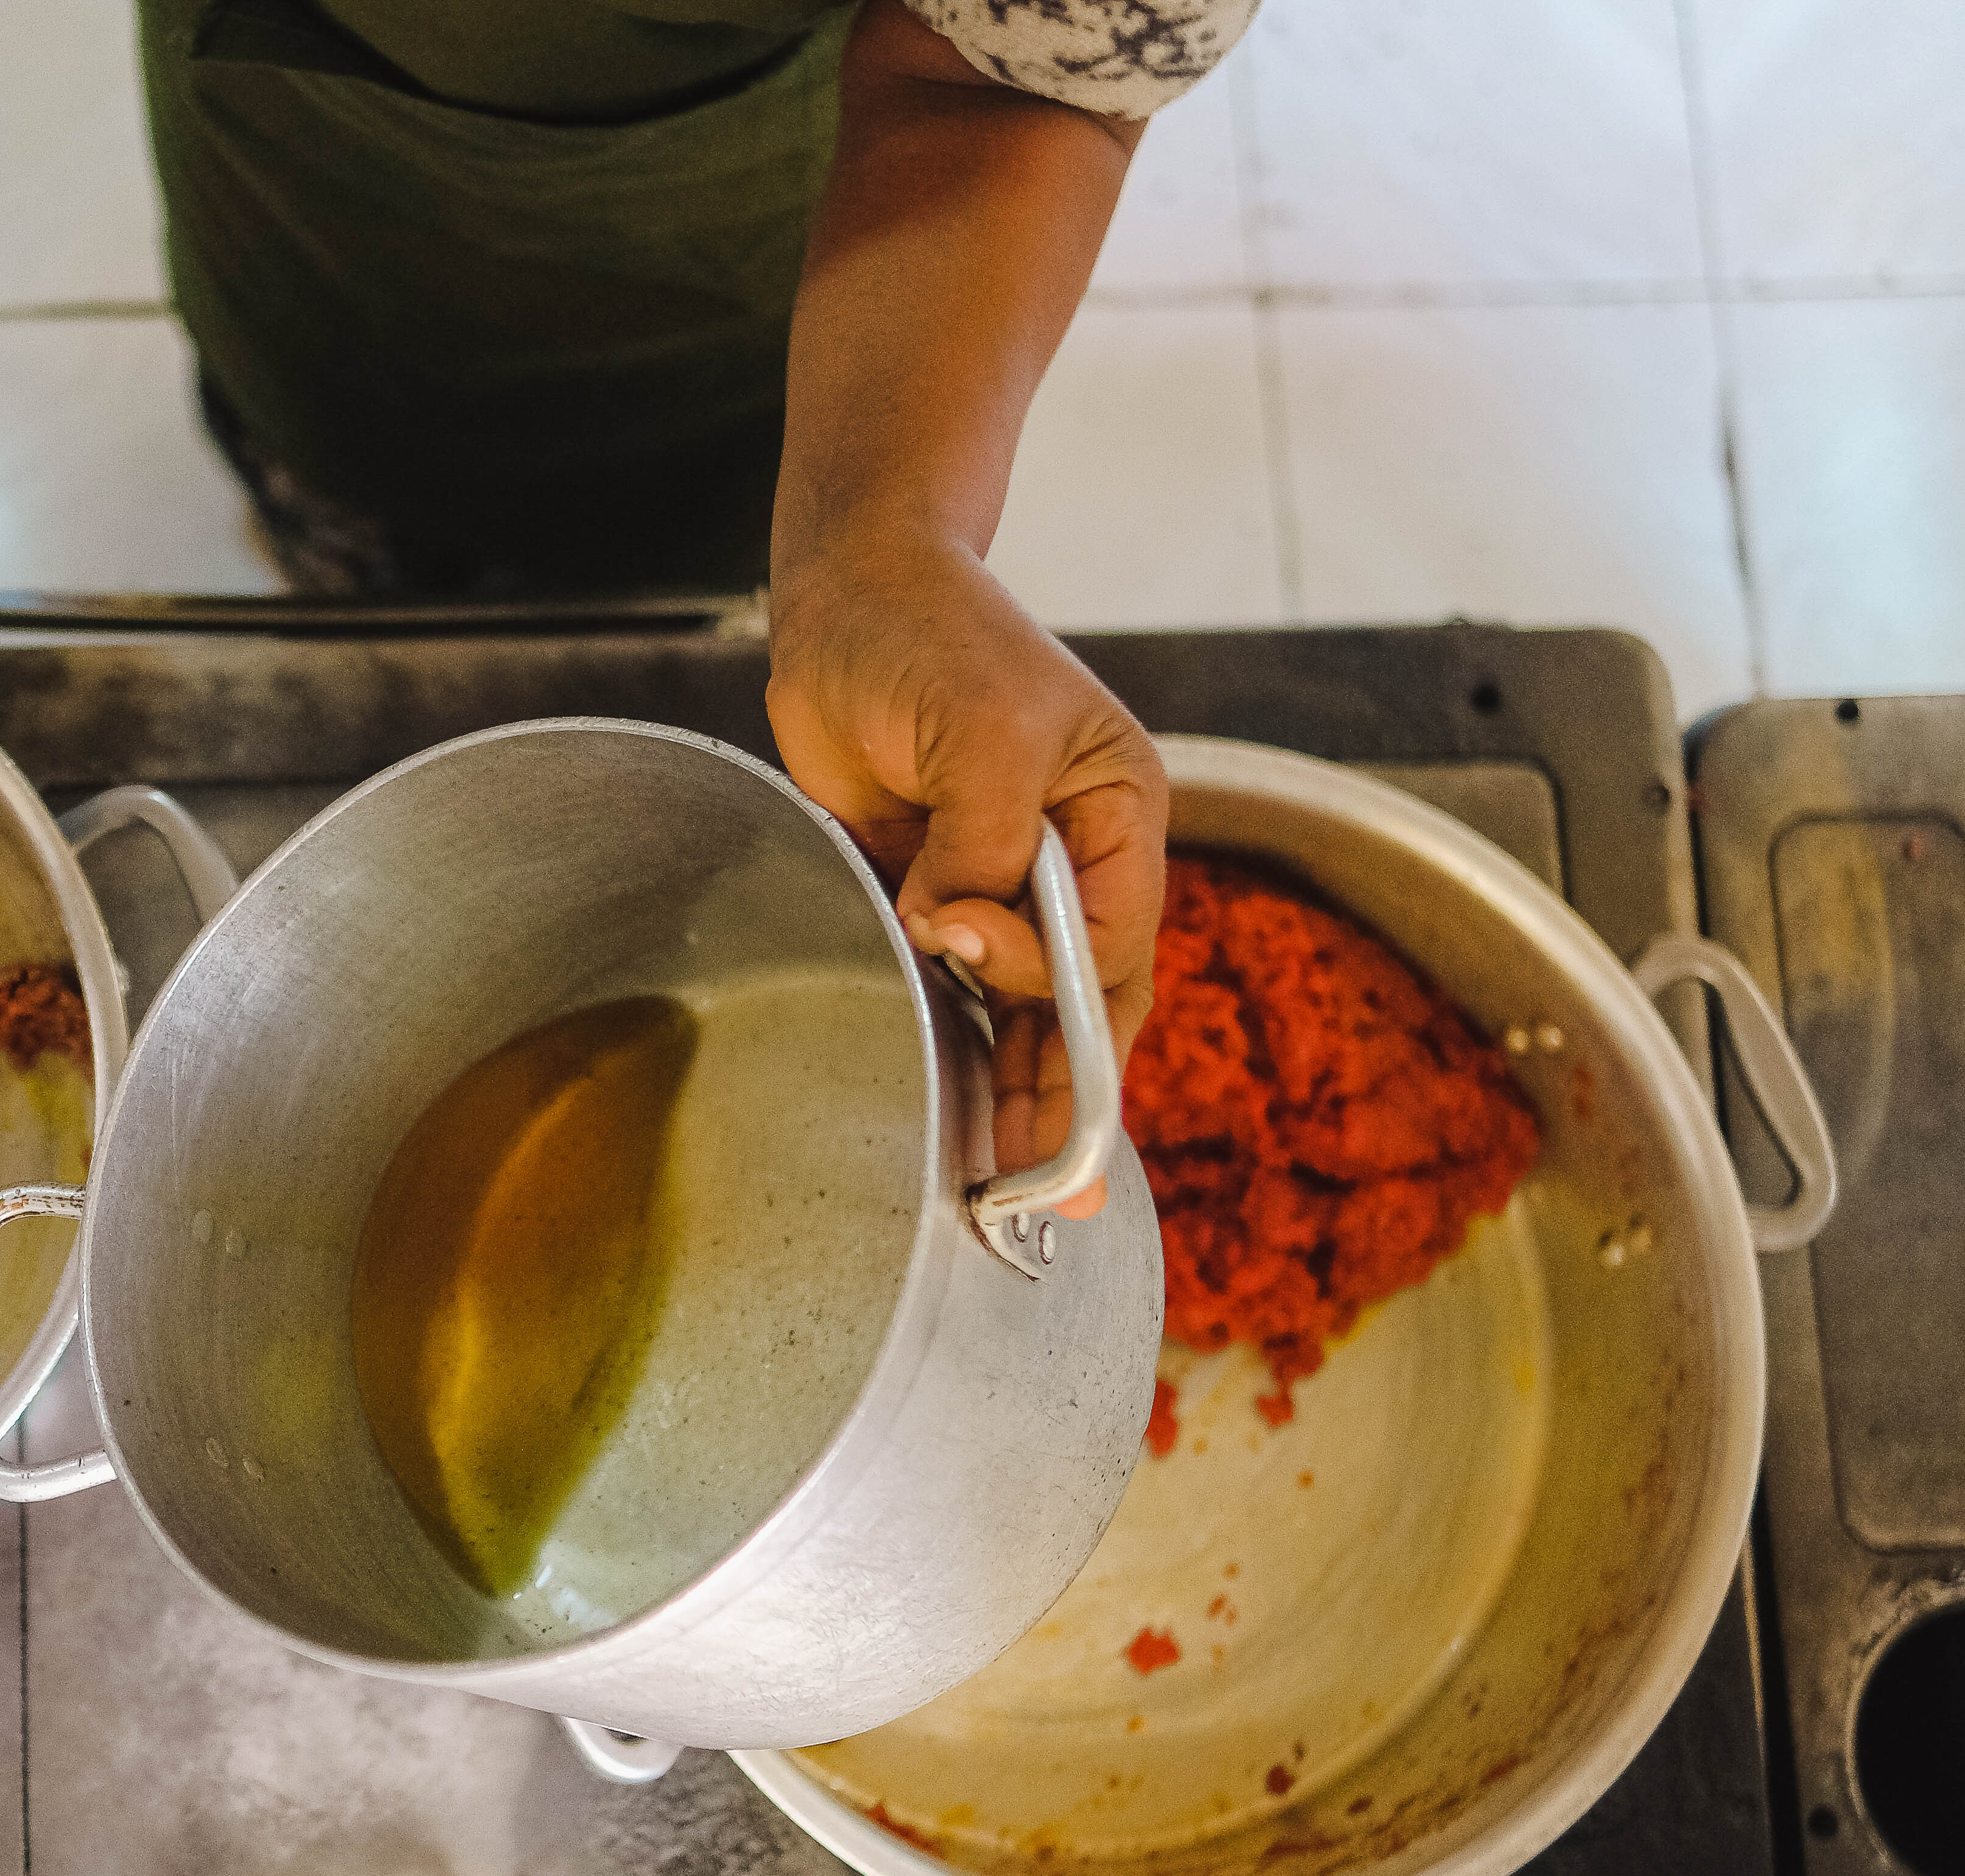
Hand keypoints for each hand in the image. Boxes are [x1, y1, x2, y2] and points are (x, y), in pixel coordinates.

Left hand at [768, 531, 1164, 1211]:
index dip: (1071, 1003)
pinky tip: (948, 1115)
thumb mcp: (982, 728)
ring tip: (995, 1184)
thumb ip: (980, 842)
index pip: (1114, 940)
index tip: (1004, 1011)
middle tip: (1037, 1192)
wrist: (848, 593)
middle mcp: (1070, 859)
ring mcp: (1001, 880)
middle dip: (1062, 1093)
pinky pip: (955, 991)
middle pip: (1081, 1000)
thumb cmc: (928, 634)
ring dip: (1011, 1092)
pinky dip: (955, 1050)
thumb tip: (954, 932)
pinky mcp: (932, 892)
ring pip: (1022, 1011)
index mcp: (1116, 815)